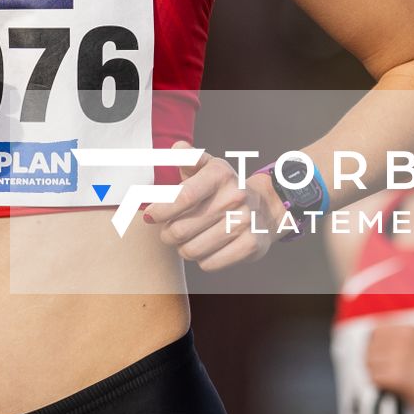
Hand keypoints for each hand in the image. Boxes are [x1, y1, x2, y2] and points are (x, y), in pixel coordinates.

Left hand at [146, 143, 279, 270]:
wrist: (264, 207)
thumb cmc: (223, 188)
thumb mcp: (207, 168)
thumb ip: (188, 158)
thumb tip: (176, 149)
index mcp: (220, 173)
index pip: (183, 197)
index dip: (161, 210)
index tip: (150, 216)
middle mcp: (235, 196)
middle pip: (181, 229)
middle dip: (168, 234)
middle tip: (169, 232)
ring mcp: (244, 222)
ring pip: (192, 250)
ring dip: (183, 248)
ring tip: (187, 240)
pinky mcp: (251, 245)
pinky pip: (209, 264)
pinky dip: (202, 260)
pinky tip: (206, 248)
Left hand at [365, 324, 413, 413]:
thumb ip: (400, 341)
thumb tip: (374, 341)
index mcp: (409, 330)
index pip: (377, 330)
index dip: (375, 344)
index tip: (380, 355)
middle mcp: (402, 339)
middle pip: (370, 346)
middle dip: (373, 359)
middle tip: (382, 370)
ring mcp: (398, 357)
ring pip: (370, 362)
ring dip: (376, 372)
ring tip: (390, 380)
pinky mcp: (396, 376)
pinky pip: (375, 378)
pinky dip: (381, 385)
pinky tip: (393, 388)